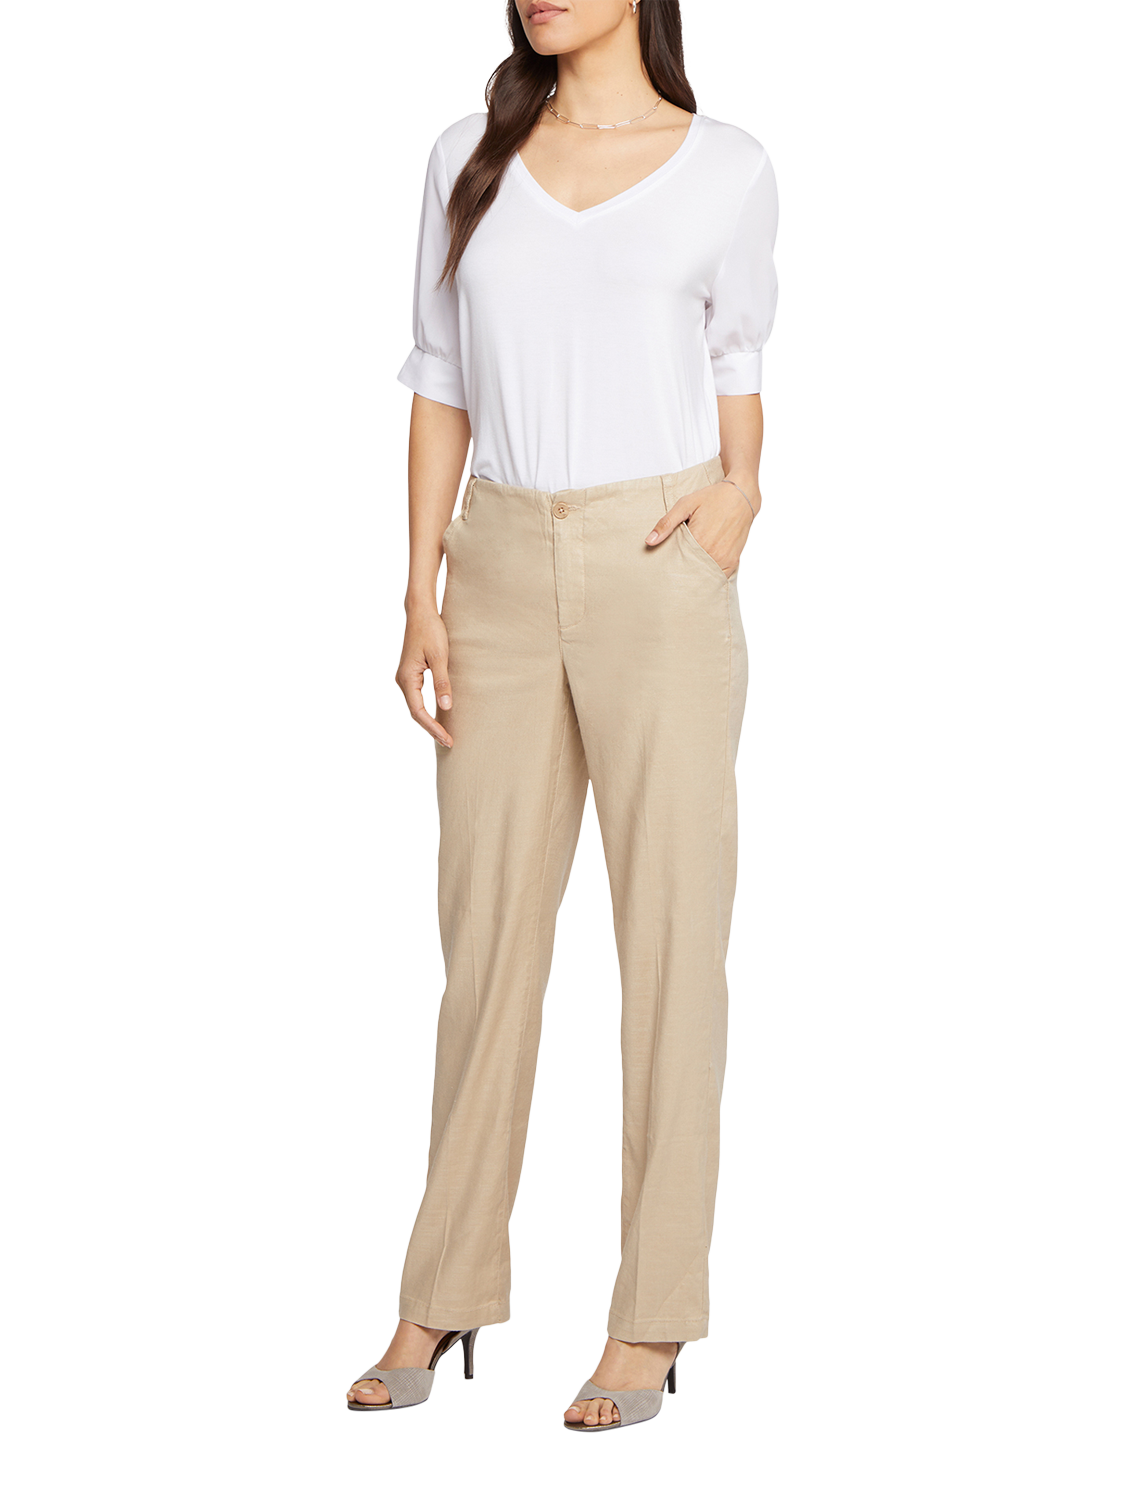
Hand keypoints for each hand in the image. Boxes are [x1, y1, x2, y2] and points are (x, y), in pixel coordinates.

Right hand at [396, 608, 453, 748]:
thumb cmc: (430, 631)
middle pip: (415, 713)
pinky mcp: (411, 674)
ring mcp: (405, 678)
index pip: (418, 712)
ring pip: (415, 706)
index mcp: (407, 678)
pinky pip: (417, 698)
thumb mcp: (440, 656)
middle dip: (431, 729)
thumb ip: (442, 682)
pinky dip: (426, 710)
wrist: (420, 612)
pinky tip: (438, 715)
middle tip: (449, 742)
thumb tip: (445, 707)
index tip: (447, 738)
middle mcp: (402, 680)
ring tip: (445, 734)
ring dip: (429, 721)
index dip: (432, 727)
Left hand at [644, 480, 759, 576]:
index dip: (669, 565)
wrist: (742, 495)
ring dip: (695, 574)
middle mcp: (712, 553)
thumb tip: (649, 541)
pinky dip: (709, 575)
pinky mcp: (733, 561)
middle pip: (690, 572)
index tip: (663, 567)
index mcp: (698, 541)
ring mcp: (724, 559)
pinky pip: (718, 576)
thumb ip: (666, 523)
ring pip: (704, 576)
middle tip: (672, 574)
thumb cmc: (713, 497)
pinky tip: (701, 571)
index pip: (677, 563)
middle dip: (681, 572)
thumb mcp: (685, 505)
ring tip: (686, 571)